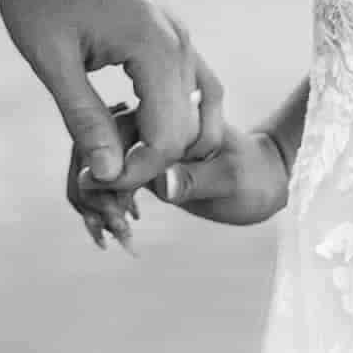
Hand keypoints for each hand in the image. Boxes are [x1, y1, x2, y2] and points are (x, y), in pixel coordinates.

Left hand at [0, 0, 211, 242]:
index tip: (90, 182)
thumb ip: (84, 120)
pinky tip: (129, 122)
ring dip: (164, 142)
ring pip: (198, 111)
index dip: (132, 174)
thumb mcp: (51, 59)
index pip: (167, 141)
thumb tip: (106, 176)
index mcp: (155, 47)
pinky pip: (191, 86)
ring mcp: (180, 33)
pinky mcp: (170, 29)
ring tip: (112, 150)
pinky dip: (171, 115)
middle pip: (188, 132)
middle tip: (94, 172)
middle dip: (148, 163)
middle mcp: (180, 40)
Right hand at [66, 104, 288, 238]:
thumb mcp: (232, 180)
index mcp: (164, 113)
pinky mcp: (138, 164)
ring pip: (91, 166)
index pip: (111, 135)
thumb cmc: (255, 176)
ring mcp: (139, 143)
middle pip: (89, 149)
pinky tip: (118, 234)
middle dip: (90, 193)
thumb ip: (196, 179)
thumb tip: (161, 184)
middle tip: (112, 232)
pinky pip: (103, 181)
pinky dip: (101, 208)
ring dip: (92, 204)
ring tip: (114, 239)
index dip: (105, 178)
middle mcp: (145, 122)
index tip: (119, 216)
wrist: (263, 179)